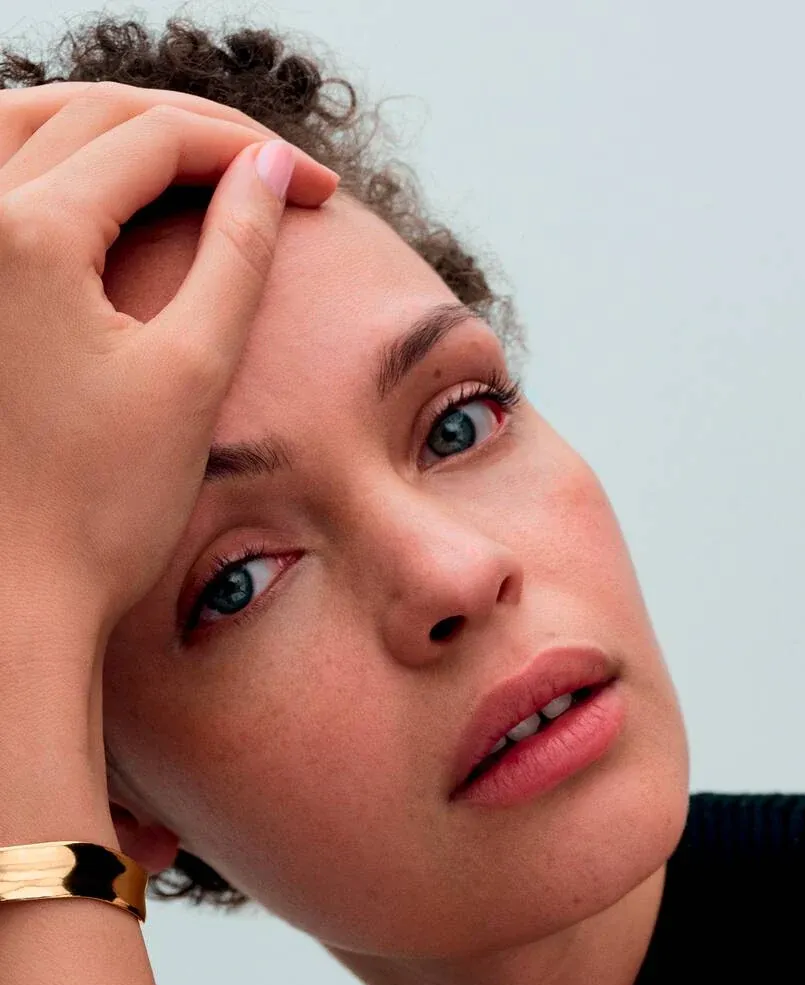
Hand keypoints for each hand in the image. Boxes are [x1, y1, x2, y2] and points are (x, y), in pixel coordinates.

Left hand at [0, 83, 335, 638]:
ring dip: (123, 130)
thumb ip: (238, 255)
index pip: (157, 141)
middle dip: (196, 130)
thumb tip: (267, 171)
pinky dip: (65, 162)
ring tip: (201, 162)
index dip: (250, 153)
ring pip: (34, 126)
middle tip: (272, 167)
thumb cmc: (103, 507)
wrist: (17, 596)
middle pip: (94, 114)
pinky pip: (3, 179)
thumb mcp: (192, 371)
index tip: (319, 189)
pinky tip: (108, 189)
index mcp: (26, 236)